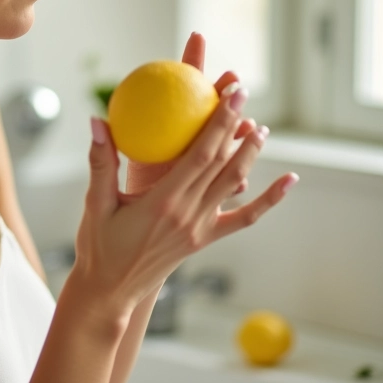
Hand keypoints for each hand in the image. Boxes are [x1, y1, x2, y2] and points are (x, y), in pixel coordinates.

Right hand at [74, 44, 296, 318]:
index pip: (201, 154)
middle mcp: (188, 214)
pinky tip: (287, 182)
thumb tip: (97, 119)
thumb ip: (100, 161)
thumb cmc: (99, 245)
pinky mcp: (205, 238)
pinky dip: (268, 200)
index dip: (219, 121)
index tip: (228, 93)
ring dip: (250, 153)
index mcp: (164, 203)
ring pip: (233, 183)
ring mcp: (200, 228)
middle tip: (243, 91)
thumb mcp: (95, 202)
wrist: (112, 290)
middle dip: (235, 123)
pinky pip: (243, 218)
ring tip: (261, 126)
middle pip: (222, 162)